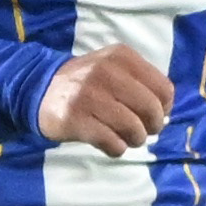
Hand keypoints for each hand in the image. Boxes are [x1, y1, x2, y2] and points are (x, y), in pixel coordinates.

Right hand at [35, 43, 177, 154]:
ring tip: (126, 138)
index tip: (153, 115)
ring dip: (135, 140)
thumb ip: (140, 82)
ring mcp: (89, 96)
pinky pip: (113, 143)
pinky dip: (117, 148)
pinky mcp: (76, 120)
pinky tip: (110, 144)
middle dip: (153, 126)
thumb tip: (165, 113)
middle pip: (151, 109)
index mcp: (120, 56)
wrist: (40, 90)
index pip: (163, 88)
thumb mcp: (113, 68)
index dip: (165, 107)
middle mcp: (105, 72)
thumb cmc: (86, 83)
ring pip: (134, 128)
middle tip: (143, 131)